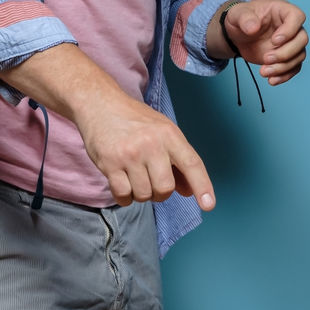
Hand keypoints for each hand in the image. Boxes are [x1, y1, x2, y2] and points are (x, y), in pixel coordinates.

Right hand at [75, 92, 214, 210]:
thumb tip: (189, 191)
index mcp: (170, 135)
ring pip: (144, 195)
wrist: (100, 105)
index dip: (202, 186)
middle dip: (161, 193)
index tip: (209, 205)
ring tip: (135, 176)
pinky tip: (123, 182)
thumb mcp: (163, 132)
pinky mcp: (110, 164)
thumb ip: (177, 160)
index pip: (192, 164)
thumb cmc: (135, 120)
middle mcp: (152, 144)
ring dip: (141, 193)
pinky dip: (125, 197)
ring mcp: (130, 155)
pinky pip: (123, 196)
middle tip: (152, 179)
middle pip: (165, 188)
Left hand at [220, 0, 307, 84]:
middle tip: (266, 58)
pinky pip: (294, 68)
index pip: (297, 17)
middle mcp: (291, 26)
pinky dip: (284, 76)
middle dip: (285, 53)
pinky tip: (271, 80)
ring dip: (283, 67)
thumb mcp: (237, 14)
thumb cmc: (241, 19)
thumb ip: (245, 19)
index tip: (274, 41)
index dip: (289, 30)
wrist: (237, 34)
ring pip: (299, 56)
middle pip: (302, 39)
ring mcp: (290, 42)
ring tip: (263, 72)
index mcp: (282, 10)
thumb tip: (253, 28)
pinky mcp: (287, 57)